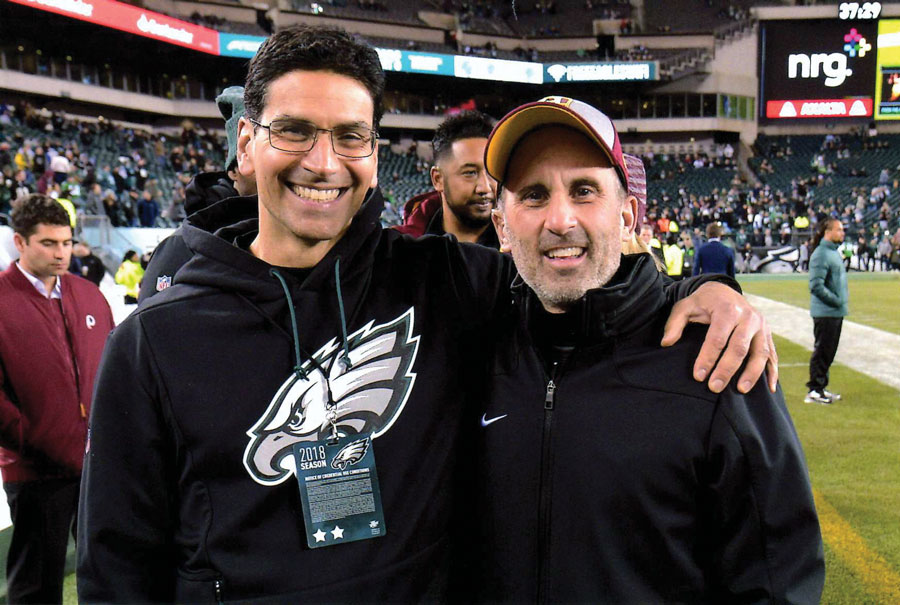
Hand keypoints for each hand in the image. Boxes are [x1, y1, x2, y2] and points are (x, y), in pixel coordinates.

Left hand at [661, 281, 777, 393]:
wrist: (725, 291)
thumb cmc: (702, 303)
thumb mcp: (684, 307)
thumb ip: (674, 324)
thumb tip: (666, 343)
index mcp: (727, 310)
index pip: (717, 338)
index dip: (707, 358)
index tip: (698, 376)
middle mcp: (749, 317)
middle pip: (739, 347)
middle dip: (727, 369)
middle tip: (714, 387)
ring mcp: (762, 326)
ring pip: (760, 352)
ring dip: (752, 373)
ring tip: (740, 390)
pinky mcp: (768, 334)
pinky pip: (772, 354)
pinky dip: (772, 372)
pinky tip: (769, 388)